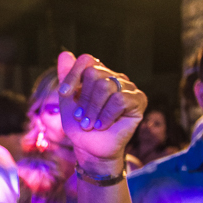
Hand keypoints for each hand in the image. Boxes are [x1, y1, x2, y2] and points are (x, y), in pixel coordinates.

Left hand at [57, 51, 145, 167]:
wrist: (91, 149)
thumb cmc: (80, 126)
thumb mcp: (67, 101)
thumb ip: (66, 78)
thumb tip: (64, 53)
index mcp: (98, 74)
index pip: (87, 60)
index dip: (73, 75)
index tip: (64, 94)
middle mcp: (114, 77)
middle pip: (94, 74)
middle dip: (83, 99)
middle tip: (82, 118)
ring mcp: (127, 87)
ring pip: (105, 86)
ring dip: (93, 110)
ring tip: (91, 124)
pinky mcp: (138, 100)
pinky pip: (119, 100)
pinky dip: (106, 115)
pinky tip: (103, 125)